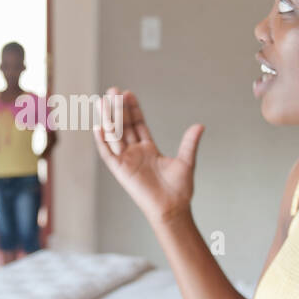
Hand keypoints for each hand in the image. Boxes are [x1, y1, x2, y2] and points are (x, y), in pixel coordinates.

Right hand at [92, 86, 203, 225]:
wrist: (173, 208)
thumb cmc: (179, 189)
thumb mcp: (186, 161)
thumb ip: (189, 143)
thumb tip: (200, 126)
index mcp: (148, 149)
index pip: (137, 124)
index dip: (133, 109)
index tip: (128, 93)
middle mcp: (135, 153)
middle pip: (124, 126)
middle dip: (118, 108)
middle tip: (113, 90)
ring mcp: (126, 161)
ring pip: (114, 135)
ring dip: (108, 118)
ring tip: (103, 101)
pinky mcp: (120, 171)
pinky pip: (108, 154)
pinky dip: (102, 141)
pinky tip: (98, 126)